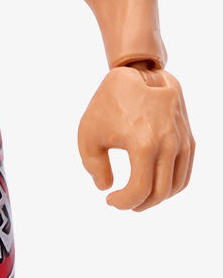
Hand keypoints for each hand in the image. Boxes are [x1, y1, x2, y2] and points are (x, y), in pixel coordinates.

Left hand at [78, 66, 193, 210]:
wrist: (139, 73)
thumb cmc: (110, 102)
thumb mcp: (89, 132)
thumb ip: (94, 165)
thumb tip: (105, 187)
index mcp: (143, 143)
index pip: (140, 190)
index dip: (123, 202)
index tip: (110, 200)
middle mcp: (168, 144)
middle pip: (160, 193)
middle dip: (139, 204)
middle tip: (122, 202)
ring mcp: (182, 141)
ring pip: (176, 185)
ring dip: (156, 198)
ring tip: (137, 196)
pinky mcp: (188, 138)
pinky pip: (185, 172)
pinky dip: (171, 185)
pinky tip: (153, 185)